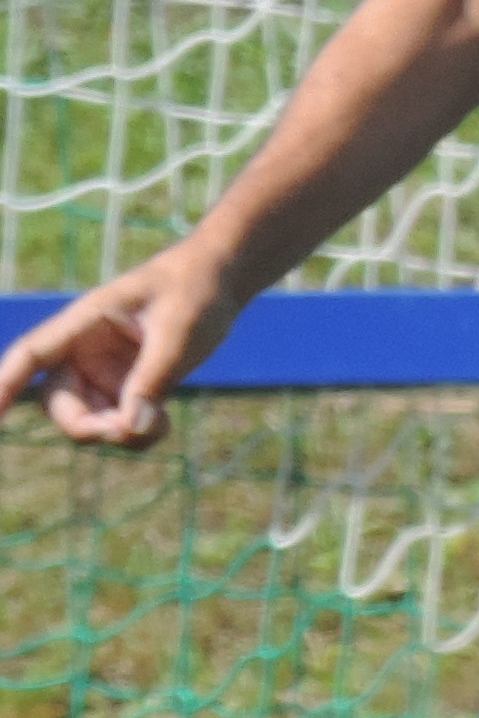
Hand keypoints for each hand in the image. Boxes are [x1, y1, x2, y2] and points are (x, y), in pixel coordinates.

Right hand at [0, 238, 244, 449]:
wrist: (218, 281)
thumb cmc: (194, 292)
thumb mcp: (179, 333)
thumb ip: (154, 378)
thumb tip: (130, 428)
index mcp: (84, 323)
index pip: (32, 354)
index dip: (5, 383)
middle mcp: (83, 351)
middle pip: (60, 404)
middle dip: (90, 427)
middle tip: (133, 431)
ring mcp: (101, 373)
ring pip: (88, 421)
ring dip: (118, 435)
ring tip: (162, 425)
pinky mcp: (124, 388)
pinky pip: (116, 425)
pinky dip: (135, 434)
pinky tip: (163, 424)